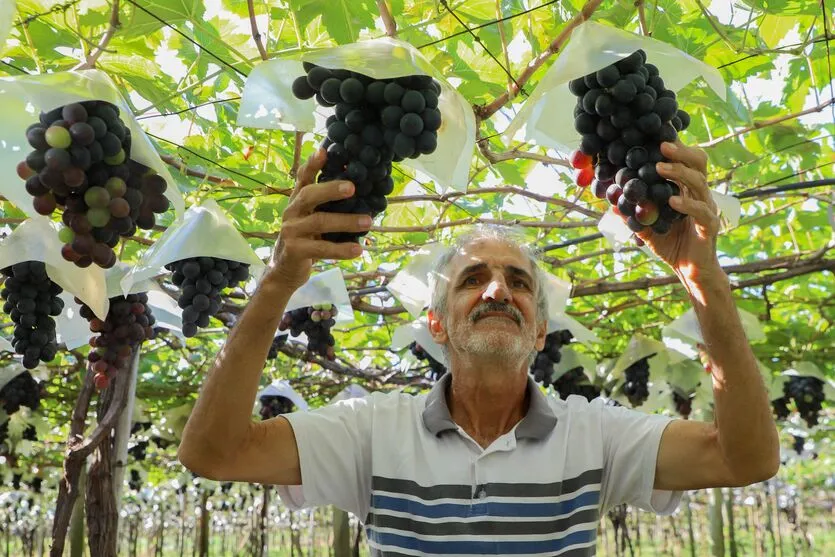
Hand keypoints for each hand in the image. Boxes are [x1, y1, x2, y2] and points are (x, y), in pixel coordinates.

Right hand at [267, 148, 371, 289]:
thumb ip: (328, 206)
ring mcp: (291, 231)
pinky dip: (341, 249)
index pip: (302, 178)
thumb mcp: (314, 219)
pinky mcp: (295, 250)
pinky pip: (321, 248)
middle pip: (308, 195)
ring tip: (368, 222)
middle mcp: (292, 212)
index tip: (324, 151)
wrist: (285, 271)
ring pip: (319, 222)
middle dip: (330, 189)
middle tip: (352, 187)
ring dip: (346, 222)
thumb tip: (359, 189)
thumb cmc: (307, 239)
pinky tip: (357, 249)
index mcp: (298, 201)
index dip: (311, 164)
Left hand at [636, 140, 722, 283]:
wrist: (689, 270)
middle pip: (698, 163)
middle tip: (661, 146)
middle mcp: (699, 194)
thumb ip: (631, 211)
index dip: (673, 147)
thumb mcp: (645, 225)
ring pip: (700, 183)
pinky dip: (686, 205)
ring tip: (660, 168)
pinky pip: (701, 211)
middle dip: (681, 152)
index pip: (683, 160)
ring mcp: (706, 208)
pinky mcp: (709, 226)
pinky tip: (672, 201)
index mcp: (685, 189)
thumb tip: (610, 198)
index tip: (654, 137)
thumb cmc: (670, 243)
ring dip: (679, 173)